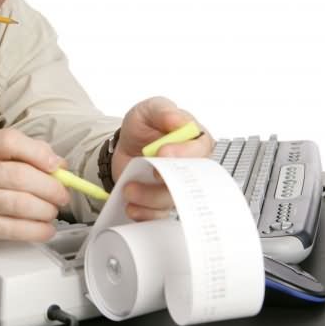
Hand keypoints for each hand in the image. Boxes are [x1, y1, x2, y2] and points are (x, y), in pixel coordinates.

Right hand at [0, 128, 69, 250]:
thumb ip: (25, 154)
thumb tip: (60, 165)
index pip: (8, 141)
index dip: (38, 153)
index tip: (57, 167)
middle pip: (18, 175)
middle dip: (49, 187)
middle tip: (62, 195)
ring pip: (19, 203)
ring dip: (45, 210)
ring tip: (52, 212)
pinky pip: (12, 228)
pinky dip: (36, 230)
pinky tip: (45, 229)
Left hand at [112, 96, 212, 220]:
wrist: (123, 146)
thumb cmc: (143, 126)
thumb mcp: (149, 109)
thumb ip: (163, 111)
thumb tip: (179, 120)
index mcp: (195, 140)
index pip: (201, 150)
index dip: (183, 153)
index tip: (162, 153)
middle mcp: (191, 166)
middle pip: (191, 182)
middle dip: (167, 182)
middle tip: (148, 174)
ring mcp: (177, 186)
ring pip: (173, 200)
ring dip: (149, 198)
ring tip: (129, 189)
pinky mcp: (162, 202)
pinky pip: (160, 215)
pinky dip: (144, 214)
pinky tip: (132, 206)